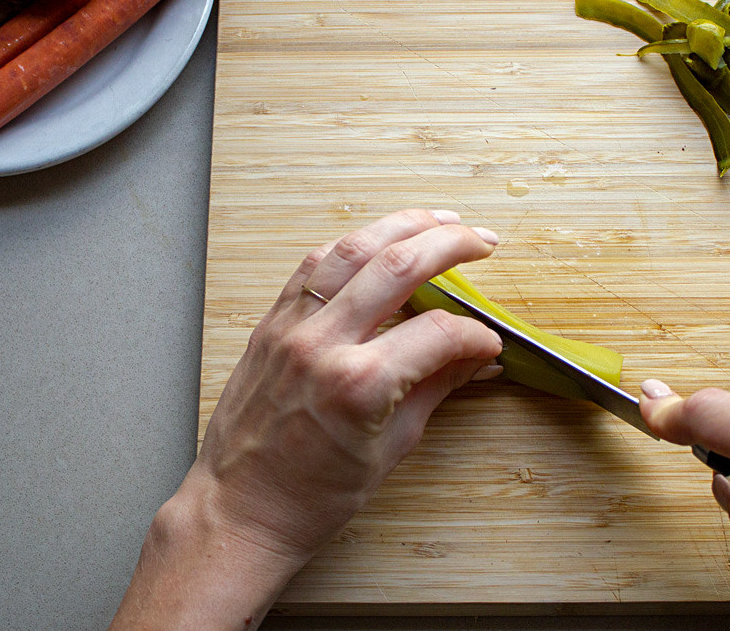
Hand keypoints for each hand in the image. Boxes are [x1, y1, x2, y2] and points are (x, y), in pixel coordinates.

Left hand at [111, 209, 503, 629]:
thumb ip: (436, 389)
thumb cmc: (312, 496)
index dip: (474, 334)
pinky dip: (350, 246)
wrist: (240, 510)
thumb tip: (477, 359)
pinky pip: (312, 266)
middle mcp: (322, 343)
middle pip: (398, 265)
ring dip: (400, 225)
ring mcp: (290, 328)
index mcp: (359, 383)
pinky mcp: (270, 325)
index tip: (489, 342)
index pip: (438, 332)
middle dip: (450, 245)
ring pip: (351, 249)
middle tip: (483, 242)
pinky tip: (376, 240)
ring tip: (438, 220)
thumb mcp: (392, 449)